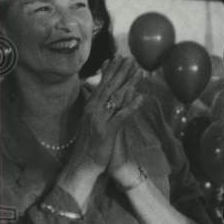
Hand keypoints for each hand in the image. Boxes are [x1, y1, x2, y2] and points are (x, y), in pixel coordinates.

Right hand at [67, 56, 145, 175]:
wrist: (82, 165)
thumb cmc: (89, 145)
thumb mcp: (93, 123)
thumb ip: (98, 108)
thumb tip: (101, 94)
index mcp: (90, 108)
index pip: (102, 85)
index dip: (111, 71)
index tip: (119, 58)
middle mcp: (93, 111)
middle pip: (109, 87)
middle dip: (121, 72)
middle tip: (131, 59)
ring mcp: (99, 120)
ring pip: (116, 98)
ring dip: (129, 83)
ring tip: (139, 72)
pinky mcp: (106, 132)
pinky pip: (121, 116)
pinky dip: (131, 106)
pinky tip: (141, 97)